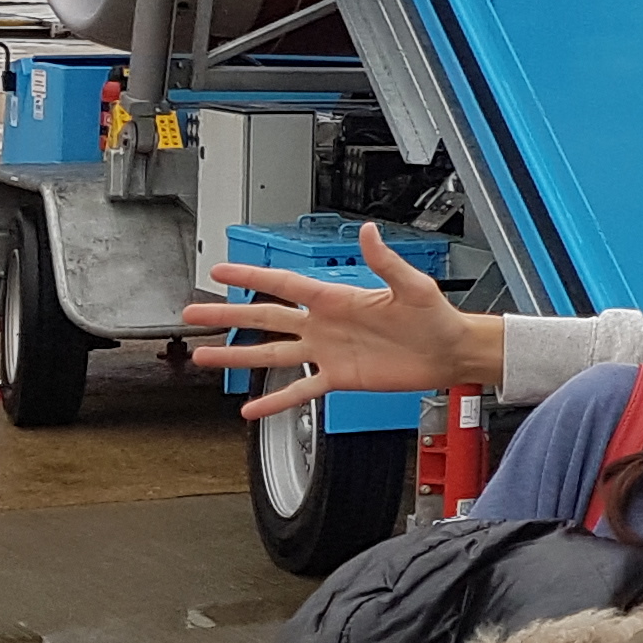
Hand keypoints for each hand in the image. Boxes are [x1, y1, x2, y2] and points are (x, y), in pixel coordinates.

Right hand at [178, 221, 492, 422]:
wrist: (450, 352)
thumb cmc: (436, 317)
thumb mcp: (412, 286)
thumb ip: (386, 261)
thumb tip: (369, 232)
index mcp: (337, 298)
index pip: (284, 284)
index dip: (251, 276)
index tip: (219, 270)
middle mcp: (325, 324)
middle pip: (265, 317)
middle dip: (228, 314)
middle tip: (193, 312)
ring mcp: (328, 352)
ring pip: (272, 354)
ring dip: (237, 356)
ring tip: (204, 356)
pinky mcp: (339, 378)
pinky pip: (300, 391)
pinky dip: (275, 400)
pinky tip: (250, 410)